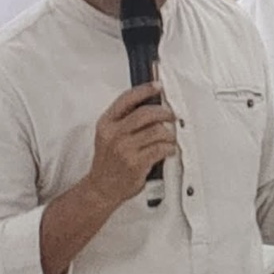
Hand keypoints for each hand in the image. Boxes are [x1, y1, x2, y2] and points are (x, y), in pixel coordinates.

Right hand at [85, 83, 177, 206]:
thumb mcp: (109, 136)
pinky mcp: (136, 163)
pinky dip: (169, 148)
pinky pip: (161, 148)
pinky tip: (168, 150)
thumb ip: (125, 120)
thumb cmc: (109, 161)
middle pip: (146, 113)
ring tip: (170, 138)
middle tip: (171, 115)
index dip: (145, 90)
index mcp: (106, 124)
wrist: (102, 187)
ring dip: (169, 134)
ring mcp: (125, 149)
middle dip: (164, 112)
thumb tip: (151, 103)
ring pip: (157, 131)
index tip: (157, 86)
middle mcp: (114, 134)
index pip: (127, 99)